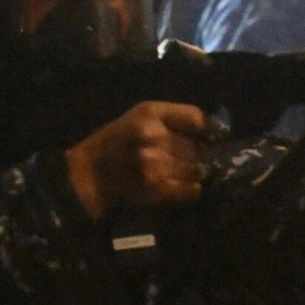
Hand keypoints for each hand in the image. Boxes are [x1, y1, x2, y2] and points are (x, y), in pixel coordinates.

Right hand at [65, 101, 206, 219]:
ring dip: (197, 172)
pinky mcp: (154, 188)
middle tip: (196, 158)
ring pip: (197, 169)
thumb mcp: (142, 114)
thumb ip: (177, 116)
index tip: (209, 136)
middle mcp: (154, 137)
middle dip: (201, 154)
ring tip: (188, 172)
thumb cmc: (119, 139)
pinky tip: (186, 186)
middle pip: (200, 147)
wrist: (88, 173)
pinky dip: (192, 189)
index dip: (208, 129)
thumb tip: (215, 127)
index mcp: (151, 114)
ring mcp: (154, 164)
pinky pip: (190, 190)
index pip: (198, 119)